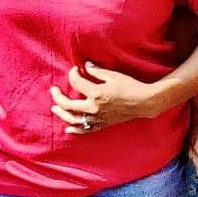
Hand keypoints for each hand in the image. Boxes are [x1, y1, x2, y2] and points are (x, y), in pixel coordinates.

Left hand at [50, 63, 167, 134]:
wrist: (144, 102)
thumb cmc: (131, 86)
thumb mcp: (114, 75)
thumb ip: (97, 71)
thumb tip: (85, 66)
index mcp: (96, 93)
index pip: (76, 82)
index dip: (72, 74)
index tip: (74, 70)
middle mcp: (94, 107)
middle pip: (68, 104)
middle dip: (58, 96)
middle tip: (53, 90)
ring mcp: (97, 118)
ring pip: (73, 119)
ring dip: (62, 113)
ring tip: (54, 108)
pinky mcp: (102, 124)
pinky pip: (86, 130)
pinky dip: (75, 130)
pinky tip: (67, 129)